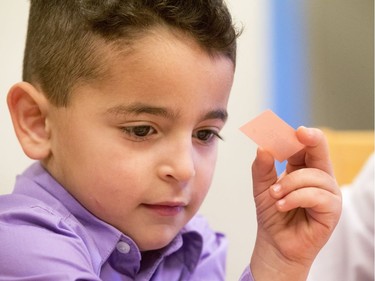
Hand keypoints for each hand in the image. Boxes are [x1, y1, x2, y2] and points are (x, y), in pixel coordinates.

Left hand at [250, 127, 341, 280]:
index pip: (304, 146)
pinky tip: (282, 205)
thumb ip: (262, 168)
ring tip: (274, 195)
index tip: (287, 127)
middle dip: (311, 139)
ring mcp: (327, 193)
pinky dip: (295, 198)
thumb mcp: (261, 188)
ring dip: (289, 184)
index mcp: (302, 168)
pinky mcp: (332, 211)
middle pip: (320, 151)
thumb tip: (263, 147)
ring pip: (314, 176)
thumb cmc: (272, 214)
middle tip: (300, 132)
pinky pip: (316, 196)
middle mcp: (318, 177)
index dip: (296, 136)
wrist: (275, 244)